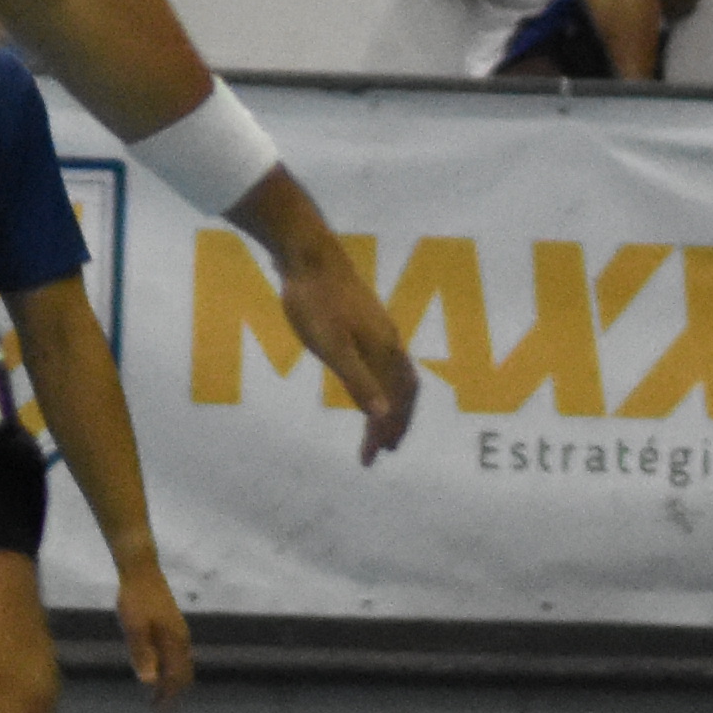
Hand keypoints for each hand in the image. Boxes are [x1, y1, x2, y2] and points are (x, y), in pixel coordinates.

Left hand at [113, 561, 192, 708]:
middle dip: (173, 695)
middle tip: (159, 710)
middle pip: (183, 675)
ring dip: (172, 683)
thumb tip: (149, 683)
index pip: (175, 679)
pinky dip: (171, 669)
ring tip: (157, 695)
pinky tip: (158, 670)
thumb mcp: (134, 627)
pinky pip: (178, 655)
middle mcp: (181, 639)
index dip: (168, 698)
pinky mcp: (173, 626)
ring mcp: (179, 632)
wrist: (141, 570)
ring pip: (182, 665)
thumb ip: (141, 654)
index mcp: (174, 642)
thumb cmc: (135, 598)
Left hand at [282, 231, 422, 461]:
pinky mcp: (366, 319)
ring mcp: (379, 329)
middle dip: (397, 422)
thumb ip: (356, 381)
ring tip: (380, 424)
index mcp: (384, 351)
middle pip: (404, 391)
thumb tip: (383, 415)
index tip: (369, 459)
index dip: (383, 432)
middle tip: (383, 450)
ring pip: (396, 374)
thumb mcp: (331, 346)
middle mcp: (390, 341)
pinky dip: (383, 383)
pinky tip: (367, 381)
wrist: (308, 253)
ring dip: (391, 403)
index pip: (393, 403)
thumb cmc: (315, 301)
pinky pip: (385, 360)